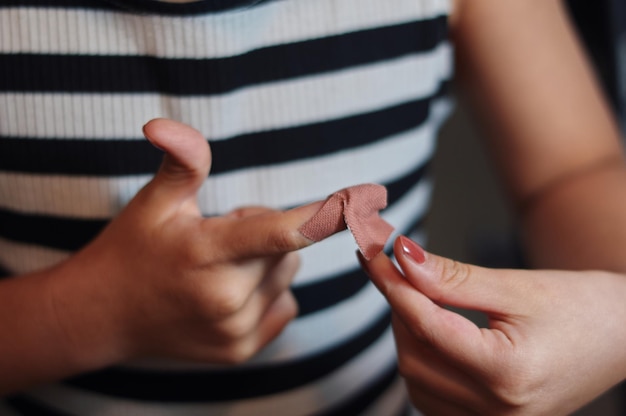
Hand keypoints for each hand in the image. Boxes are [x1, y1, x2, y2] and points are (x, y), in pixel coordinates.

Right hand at [51, 119, 323, 369]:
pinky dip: (266, 293)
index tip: (370, 199)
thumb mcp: (154, 202)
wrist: (103, 315)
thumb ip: (181, 162)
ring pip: (288, 276)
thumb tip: (162, 124)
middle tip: (218, 239)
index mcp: (206, 253)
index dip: (329, 214)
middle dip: (265, 236)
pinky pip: (284, 304)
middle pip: (288, 251)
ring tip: (217, 267)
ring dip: (266, 265)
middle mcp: (225, 298)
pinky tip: (225, 292)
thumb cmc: (132, 249)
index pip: (283, 232)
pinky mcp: (239, 350)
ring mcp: (233, 330)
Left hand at [360, 236, 625, 415]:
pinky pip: (432, 396)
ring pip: (416, 379)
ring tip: (420, 296)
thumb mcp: (517, 286)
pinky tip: (430, 330)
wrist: (623, 337)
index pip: (425, 324)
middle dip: (400, 308)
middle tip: (398, 268)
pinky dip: (422, 360)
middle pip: (414, 355)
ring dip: (407, 334)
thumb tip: (401, 257)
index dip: (393, 283)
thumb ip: (453, 277)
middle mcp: (498, 412)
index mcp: (508, 374)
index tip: (374, 253)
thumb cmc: (584, 309)